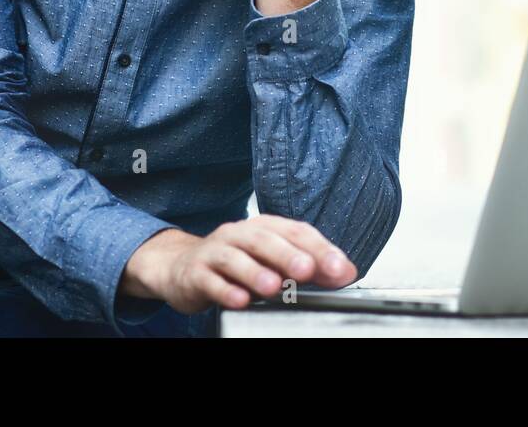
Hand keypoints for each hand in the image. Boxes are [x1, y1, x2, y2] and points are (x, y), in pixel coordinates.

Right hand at [120, 215, 357, 313]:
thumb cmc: (236, 263)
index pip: (296, 231)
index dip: (320, 248)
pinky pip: (210, 280)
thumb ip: (309, 266)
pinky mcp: (195, 273)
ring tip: (273, 287)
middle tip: (307, 270)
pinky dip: (225, 290)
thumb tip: (344, 272)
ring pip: (235, 257)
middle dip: (288, 255)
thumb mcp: (273, 262)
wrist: (182, 268)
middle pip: (265, 239)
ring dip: (255, 271)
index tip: (340, 269)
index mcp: (264, 227)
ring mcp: (215, 252)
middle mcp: (239, 234)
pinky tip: (239, 300)